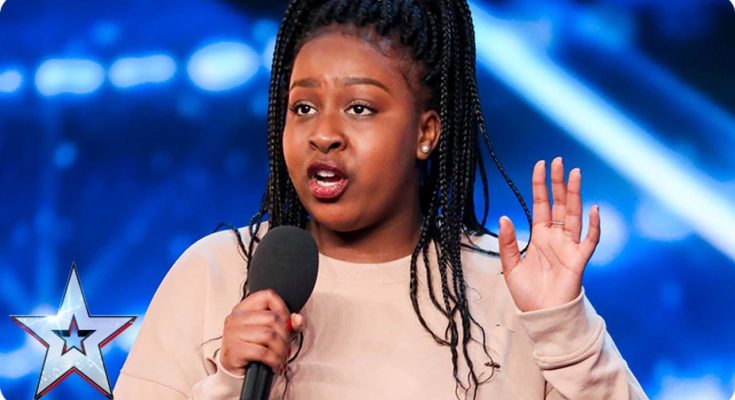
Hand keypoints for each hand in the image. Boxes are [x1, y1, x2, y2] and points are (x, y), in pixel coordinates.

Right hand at [219, 289, 304, 374]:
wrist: (234, 368)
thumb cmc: (251, 347)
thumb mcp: (269, 331)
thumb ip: (287, 323)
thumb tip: (298, 319)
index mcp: (243, 308)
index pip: (267, 296)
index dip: (283, 308)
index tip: (287, 323)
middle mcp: (236, 318)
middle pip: (272, 318)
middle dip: (285, 335)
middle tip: (286, 346)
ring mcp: (233, 334)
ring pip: (269, 336)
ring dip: (281, 350)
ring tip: (281, 357)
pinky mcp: (234, 350)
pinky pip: (263, 352)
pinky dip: (274, 360)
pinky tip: (275, 364)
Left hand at [498, 157, 599, 311]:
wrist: (541, 315)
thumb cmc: (527, 293)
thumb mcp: (510, 265)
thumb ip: (508, 242)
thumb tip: (504, 217)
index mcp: (539, 236)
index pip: (541, 204)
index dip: (540, 186)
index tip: (540, 166)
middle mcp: (556, 237)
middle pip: (559, 204)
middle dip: (558, 183)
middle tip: (559, 161)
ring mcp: (569, 247)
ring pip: (573, 215)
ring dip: (575, 195)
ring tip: (575, 174)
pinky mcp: (579, 260)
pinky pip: (589, 240)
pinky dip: (593, 225)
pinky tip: (593, 209)